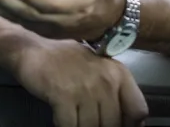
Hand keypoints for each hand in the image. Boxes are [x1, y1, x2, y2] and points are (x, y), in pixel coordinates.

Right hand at [13, 38, 147, 126]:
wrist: (31, 50)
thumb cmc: (64, 61)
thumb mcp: (97, 69)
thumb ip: (114, 90)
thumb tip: (134, 122)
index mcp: (118, 72)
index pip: (138, 110)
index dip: (128, 124)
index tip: (114, 125)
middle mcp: (106, 80)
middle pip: (113, 124)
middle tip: (85, 121)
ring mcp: (85, 88)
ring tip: (73, 120)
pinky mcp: (64, 96)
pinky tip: (61, 120)